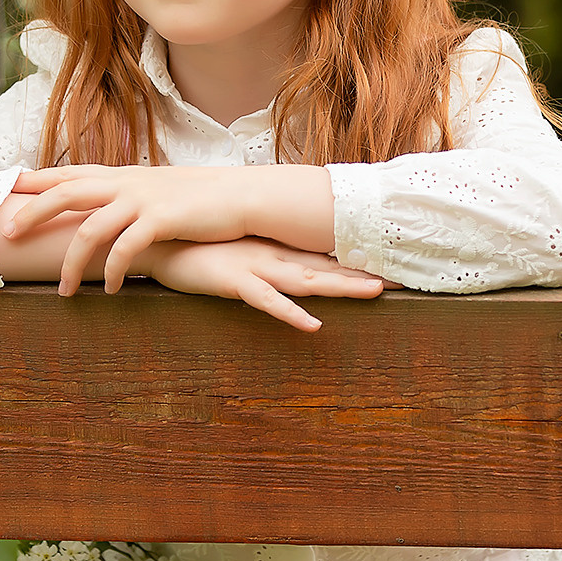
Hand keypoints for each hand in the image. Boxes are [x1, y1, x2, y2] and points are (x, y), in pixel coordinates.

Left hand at [6, 163, 334, 293]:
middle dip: (34, 212)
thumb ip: (126, 198)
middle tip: (10, 235)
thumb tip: (103, 210)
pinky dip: (114, 271)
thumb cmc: (197, 201)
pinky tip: (112, 290)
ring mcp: (142, 201)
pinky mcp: (161, 221)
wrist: (240, 197)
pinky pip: (126, 249)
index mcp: (121, 176)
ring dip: (73, 263)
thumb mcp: (156, 192)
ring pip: (91, 229)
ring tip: (65, 291)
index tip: (5, 186)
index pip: (68, 174)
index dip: (35, 179)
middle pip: (66, 192)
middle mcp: (126, 184)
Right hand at [145, 237, 385, 332]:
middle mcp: (272, 254)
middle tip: (406, 276)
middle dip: (364, 272)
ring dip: (341, 285)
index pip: (324, 255)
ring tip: (376, 291)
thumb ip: (255, 253)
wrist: (155, 236)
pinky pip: (267, 301)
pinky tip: (313, 325)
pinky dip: (290, 313)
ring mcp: (255, 266)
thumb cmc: (193, 245)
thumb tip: (275, 262)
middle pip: (327, 266)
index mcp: (274, 248)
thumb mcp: (232, 249)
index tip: (393, 264)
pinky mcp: (234, 280)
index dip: (358, 261)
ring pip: (307, 279)